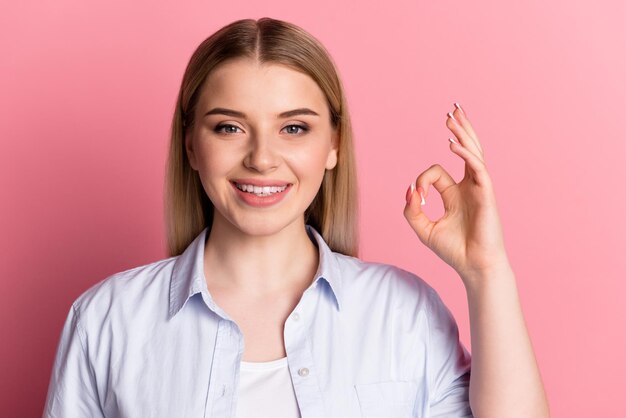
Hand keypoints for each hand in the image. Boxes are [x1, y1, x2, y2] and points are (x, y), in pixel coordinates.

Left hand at [403, 103, 510, 285]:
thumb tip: (409, 188)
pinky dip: (466, 155)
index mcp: (456, 193)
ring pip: (474, 153)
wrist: (474, 267)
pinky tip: (454, 144)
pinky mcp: (487, 195)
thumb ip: (411, 210)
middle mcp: (470, 186)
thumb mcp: (423, 229)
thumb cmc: (453, 250)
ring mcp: (480, 188)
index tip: (417, 198)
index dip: (422, 180)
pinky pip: (477, 168)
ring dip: (464, 133)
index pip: (437, 172)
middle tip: (452, 110)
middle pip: (466, 150)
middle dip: (459, 129)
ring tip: (454, 115)